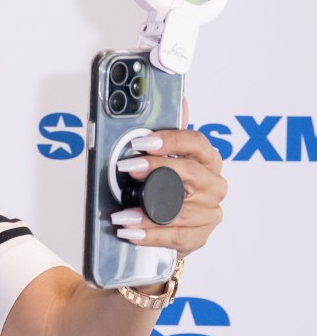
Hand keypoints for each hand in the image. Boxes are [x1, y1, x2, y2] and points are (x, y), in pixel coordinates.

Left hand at [111, 121, 226, 258]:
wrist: (170, 225)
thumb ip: (170, 132)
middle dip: (156, 170)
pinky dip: (152, 235)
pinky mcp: (201, 235)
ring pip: (182, 210)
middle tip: (128, 169)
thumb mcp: (165, 158)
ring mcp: (210, 211)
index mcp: (207, 159)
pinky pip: (178, 236)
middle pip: (190, 173)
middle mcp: (213, 184)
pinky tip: (132, 233)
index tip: (143, 142)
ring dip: (147, 212)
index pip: (196, 143)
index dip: (170, 140)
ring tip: (122, 213)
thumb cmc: (168, 186)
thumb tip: (181, 99)